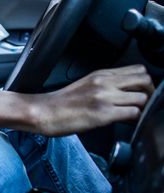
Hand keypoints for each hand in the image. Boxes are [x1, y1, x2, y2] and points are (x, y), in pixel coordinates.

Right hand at [30, 64, 153, 135]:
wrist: (43, 111)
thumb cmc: (60, 102)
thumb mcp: (84, 85)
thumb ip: (105, 85)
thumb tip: (125, 92)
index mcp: (100, 74)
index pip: (136, 69)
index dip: (144, 82)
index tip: (141, 92)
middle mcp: (104, 82)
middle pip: (144, 79)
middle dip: (149, 93)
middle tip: (143, 104)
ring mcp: (104, 97)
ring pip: (142, 98)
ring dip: (142, 109)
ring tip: (133, 116)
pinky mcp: (103, 113)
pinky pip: (133, 113)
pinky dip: (135, 120)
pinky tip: (126, 123)